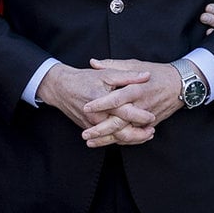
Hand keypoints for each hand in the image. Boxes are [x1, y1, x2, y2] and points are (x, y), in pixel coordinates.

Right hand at [36, 63, 154, 134]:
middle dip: (138, 134)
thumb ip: (127, 76)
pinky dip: (119, 139)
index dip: (140, 116)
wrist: (61, 88)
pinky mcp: (89, 128)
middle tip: (152, 131)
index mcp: (104, 101)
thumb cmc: (84, 79)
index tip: (152, 117)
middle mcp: (97, 116)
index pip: (125, 112)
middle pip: (121, 131)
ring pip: (114, 138)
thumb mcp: (106, 73)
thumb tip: (146, 75)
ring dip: (131, 139)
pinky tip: (130, 137)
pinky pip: (106, 138)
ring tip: (145, 135)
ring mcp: (92, 125)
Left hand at [81, 58, 185, 147]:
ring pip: (125, 133)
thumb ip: (112, 65)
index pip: (116, 99)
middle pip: (119, 122)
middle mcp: (141, 106)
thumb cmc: (157, 72)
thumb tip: (92, 63)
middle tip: (85, 134)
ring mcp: (147, 117)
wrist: (181, 85)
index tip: (86, 108)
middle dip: (101, 130)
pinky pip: (134, 136)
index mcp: (136, 89)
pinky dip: (121, 141)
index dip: (101, 104)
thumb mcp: (135, 64)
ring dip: (108, 139)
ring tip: (90, 142)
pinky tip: (107, 143)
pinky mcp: (151, 125)